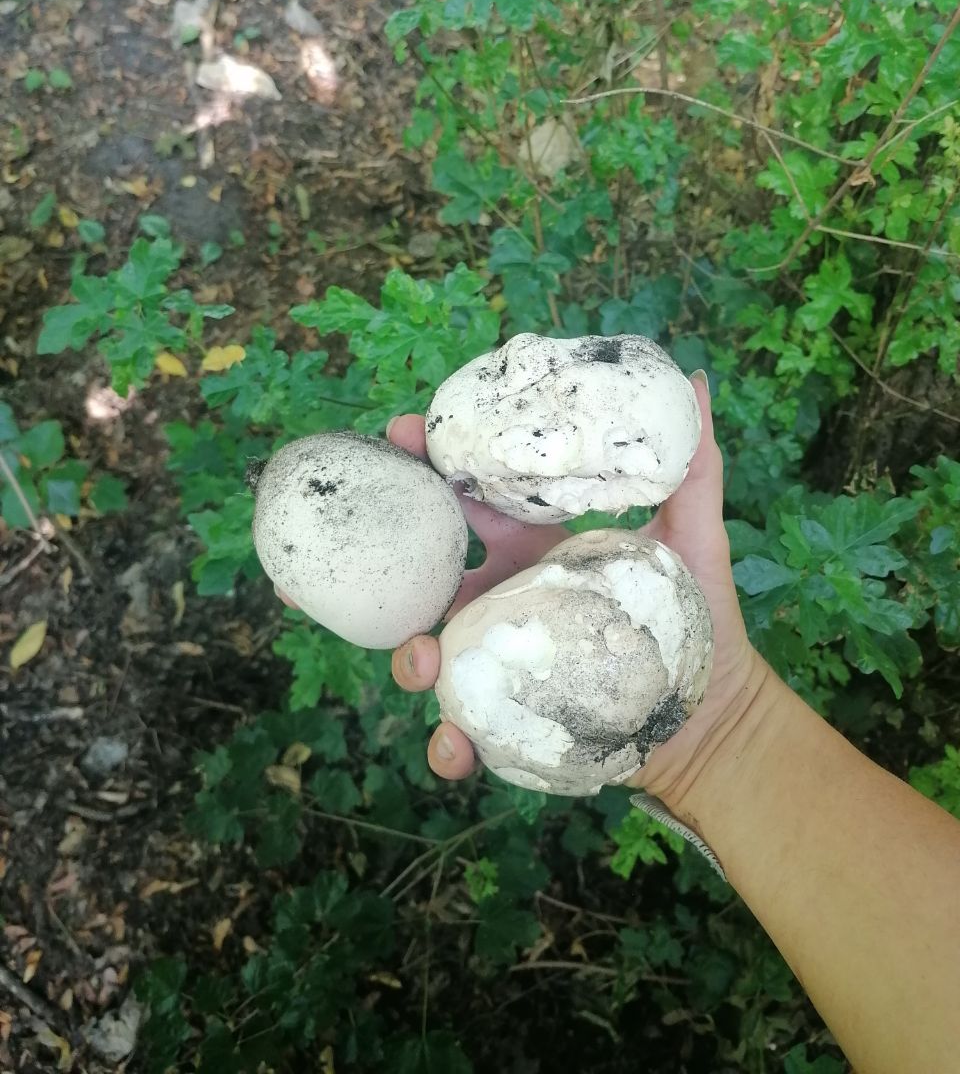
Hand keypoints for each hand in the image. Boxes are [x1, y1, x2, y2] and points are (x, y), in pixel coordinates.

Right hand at [390, 373, 762, 795]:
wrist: (716, 717)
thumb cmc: (700, 619)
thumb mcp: (695, 535)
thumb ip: (694, 464)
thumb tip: (694, 378)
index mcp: (536, 546)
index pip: (473, 495)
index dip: (434, 461)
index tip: (404, 430)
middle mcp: (506, 598)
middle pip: (429, 569)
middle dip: (389, 548)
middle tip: (370, 531)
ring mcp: (501, 658)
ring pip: (429, 651)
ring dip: (409, 654)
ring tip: (424, 659)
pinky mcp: (510, 716)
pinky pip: (463, 731)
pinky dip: (448, 741)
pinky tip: (457, 745)